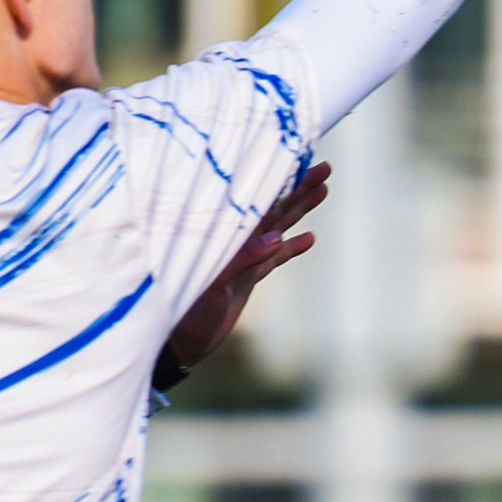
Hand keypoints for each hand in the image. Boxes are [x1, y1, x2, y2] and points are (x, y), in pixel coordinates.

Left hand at [164, 160, 330, 371]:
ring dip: (299, 209)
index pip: (252, 198)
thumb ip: (241, 260)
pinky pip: (273, 258)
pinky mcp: (245, 279)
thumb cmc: (182, 310)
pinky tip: (310, 237)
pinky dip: (290, 247)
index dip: (276, 178)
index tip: (299, 157)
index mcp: (220, 234)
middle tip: (324, 167)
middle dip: (297, 186)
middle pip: (271, 206)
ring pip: (277, 227)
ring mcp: (240, 259)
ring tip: (322, 189)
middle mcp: (231, 241)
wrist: (177, 344)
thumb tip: (275, 239)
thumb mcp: (210, 285)